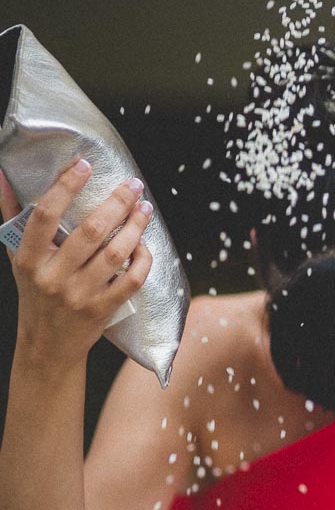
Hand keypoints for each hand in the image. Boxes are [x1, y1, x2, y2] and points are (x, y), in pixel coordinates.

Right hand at [2, 160, 153, 366]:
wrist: (48, 345)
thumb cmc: (36, 293)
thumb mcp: (19, 257)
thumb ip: (14, 216)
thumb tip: (5, 176)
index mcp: (30, 259)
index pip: (45, 215)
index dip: (65, 186)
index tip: (84, 165)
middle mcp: (53, 276)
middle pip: (90, 232)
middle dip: (116, 203)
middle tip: (133, 186)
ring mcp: (79, 295)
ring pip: (114, 254)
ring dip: (135, 228)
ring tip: (145, 210)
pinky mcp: (103, 309)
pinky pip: (131, 281)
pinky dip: (143, 261)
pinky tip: (145, 245)